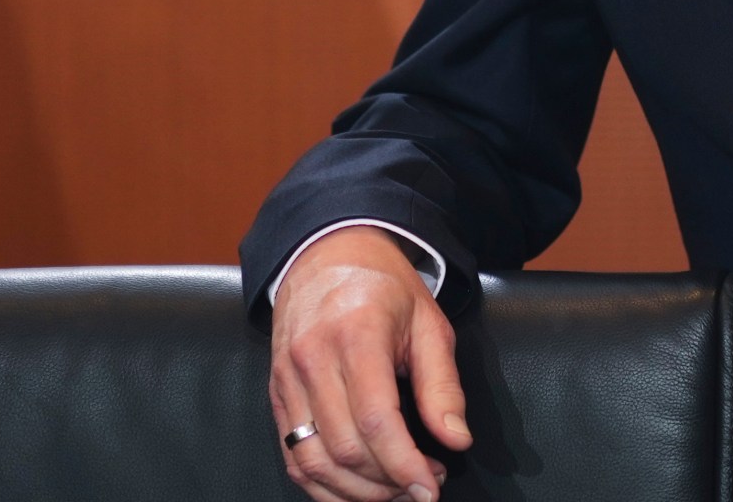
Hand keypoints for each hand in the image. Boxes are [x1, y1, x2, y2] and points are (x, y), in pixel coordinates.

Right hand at [269, 227, 471, 501]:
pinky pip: (293, 456)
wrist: (326, 254)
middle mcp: (313, 359)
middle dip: (389, 483)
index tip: (432, 488)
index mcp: (356, 335)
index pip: (377, 421)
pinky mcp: (276, 394)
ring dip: (357, 492)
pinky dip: (324, 485)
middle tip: (423, 485)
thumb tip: (456, 439)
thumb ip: (443, 385)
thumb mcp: (429, 323)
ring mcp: (287, 379)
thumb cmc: (383, 287)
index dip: (405, 466)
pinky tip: (357, 488)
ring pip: (314, 462)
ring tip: (395, 491)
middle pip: (346, 449)